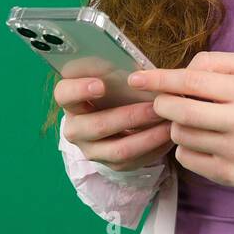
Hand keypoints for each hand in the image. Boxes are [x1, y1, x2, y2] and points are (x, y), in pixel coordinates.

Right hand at [55, 77, 174, 171]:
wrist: (118, 120)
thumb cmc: (115, 90)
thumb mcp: (112, 79)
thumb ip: (118, 72)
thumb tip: (141, 68)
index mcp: (71, 100)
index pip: (64, 94)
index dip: (79, 89)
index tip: (101, 85)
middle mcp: (75, 128)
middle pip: (94, 126)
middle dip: (128, 117)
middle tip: (155, 106)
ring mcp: (91, 150)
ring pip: (117, 150)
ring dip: (147, 136)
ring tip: (168, 123)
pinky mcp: (110, 165)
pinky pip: (133, 161)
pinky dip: (154, 148)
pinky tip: (169, 136)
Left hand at [128, 51, 233, 189]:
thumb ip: (214, 61)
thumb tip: (180, 72)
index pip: (192, 81)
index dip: (159, 79)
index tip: (136, 79)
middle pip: (181, 110)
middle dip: (162, 104)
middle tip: (163, 101)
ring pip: (181, 135)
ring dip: (177, 126)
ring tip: (194, 122)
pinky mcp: (228, 174)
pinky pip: (186, 158)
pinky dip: (185, 148)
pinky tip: (201, 141)